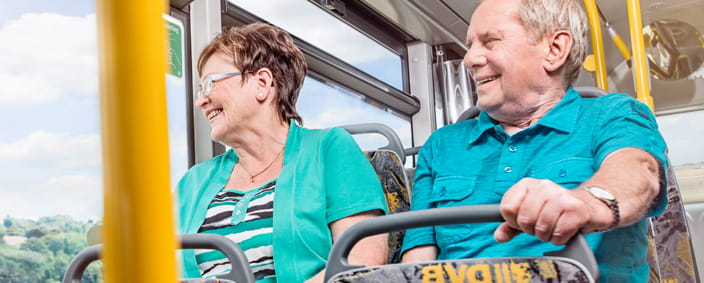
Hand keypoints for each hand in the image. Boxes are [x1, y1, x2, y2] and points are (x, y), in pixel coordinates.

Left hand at [495, 178, 610, 244]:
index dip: (514, 221)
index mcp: (528, 184)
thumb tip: (499, 236)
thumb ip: (512, 225)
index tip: (523, 222)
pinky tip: (565, 231)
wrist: (589, 207)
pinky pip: (558, 233)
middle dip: (532, 230)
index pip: (507, 208)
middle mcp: (544, 186)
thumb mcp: (530, 215)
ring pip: (541, 227)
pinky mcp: (576, 209)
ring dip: (547, 235)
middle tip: (542, 226)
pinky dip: (560, 238)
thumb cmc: (556, 211)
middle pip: (524, 219)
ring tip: (554, 228)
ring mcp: (561, 196)